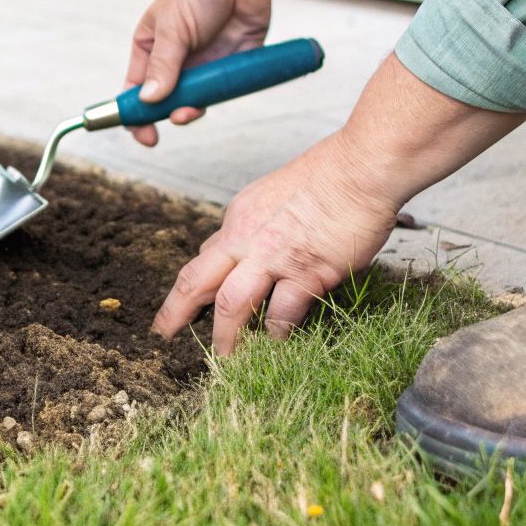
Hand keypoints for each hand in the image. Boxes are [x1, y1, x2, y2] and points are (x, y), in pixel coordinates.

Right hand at [124, 0, 276, 145]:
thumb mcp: (173, 27)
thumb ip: (163, 66)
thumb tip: (148, 100)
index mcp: (150, 46)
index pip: (134, 86)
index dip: (132, 111)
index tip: (137, 131)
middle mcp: (174, 59)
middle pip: (162, 100)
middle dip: (160, 116)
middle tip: (159, 132)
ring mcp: (202, 64)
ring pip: (191, 101)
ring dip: (187, 111)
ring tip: (187, 112)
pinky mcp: (228, 66)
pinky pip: (219, 92)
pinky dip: (213, 101)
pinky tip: (206, 102)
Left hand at [152, 135, 397, 354]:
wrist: (361, 166)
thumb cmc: (330, 174)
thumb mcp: (275, 192)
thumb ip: (260, 223)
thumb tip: (251, 248)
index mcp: (239, 216)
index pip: (208, 257)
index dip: (194, 285)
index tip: (185, 303)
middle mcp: (247, 237)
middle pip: (197, 280)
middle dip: (176, 311)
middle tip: (164, 332)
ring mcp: (275, 256)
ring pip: (232, 305)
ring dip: (226, 337)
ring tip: (225, 360)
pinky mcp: (308, 272)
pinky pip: (282, 314)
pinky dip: (276, 335)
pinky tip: (276, 346)